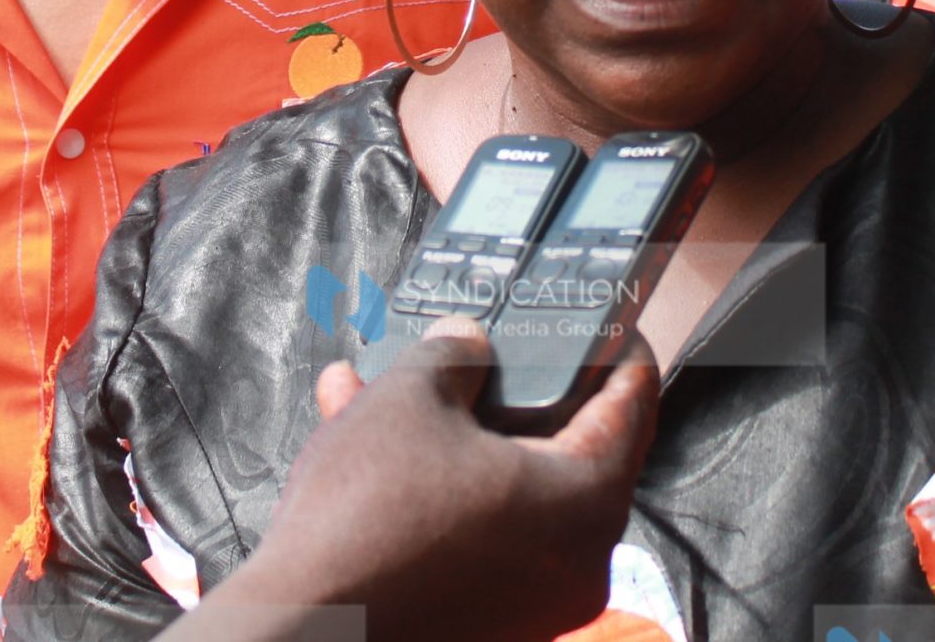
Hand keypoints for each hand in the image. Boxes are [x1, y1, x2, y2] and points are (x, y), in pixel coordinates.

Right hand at [187, 316, 659, 641]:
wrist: (302, 626)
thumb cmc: (365, 521)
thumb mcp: (409, 398)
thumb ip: (453, 354)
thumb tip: (466, 342)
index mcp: (584, 502)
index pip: (632, 407)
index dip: (619, 351)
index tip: (612, 323)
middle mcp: (574, 562)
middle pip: (561, 448)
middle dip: (504, 389)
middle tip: (485, 346)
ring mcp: (531, 600)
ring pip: (500, 486)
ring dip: (445, 431)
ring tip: (381, 382)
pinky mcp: (486, 620)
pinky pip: (473, 529)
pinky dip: (433, 484)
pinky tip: (365, 437)